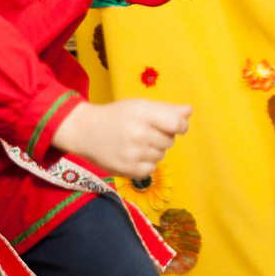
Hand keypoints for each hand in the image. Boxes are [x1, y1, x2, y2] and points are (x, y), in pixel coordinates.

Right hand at [50, 97, 190, 177]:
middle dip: (162, 136)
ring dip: (153, 150)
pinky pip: (152, 168)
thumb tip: (189, 111)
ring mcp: (133, 153)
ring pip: (161, 155)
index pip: (178, 125)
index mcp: (143, 113)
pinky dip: (146, 163)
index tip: (175, 126)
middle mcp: (139, 134)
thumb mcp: (139, 105)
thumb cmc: (117, 116)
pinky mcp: (129, 170)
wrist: (86, 131)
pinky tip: (133, 154)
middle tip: (144, 131)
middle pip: (170, 141)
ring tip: (136, 142)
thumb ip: (166, 109)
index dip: (181, 126)